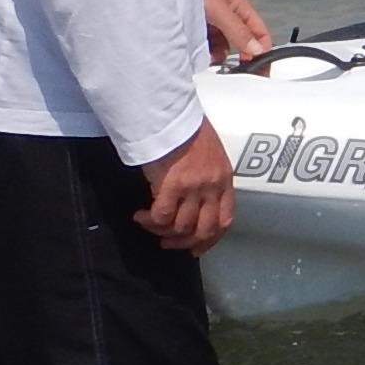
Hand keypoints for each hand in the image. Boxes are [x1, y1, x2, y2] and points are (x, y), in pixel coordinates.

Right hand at [136, 121, 236, 253]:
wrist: (172, 116)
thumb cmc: (187, 132)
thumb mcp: (209, 157)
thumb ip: (207, 181)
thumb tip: (195, 205)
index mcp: (224, 180)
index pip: (225, 221)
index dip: (209, 240)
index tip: (195, 248)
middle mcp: (213, 187)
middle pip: (204, 230)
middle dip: (184, 242)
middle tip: (167, 242)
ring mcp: (194, 188)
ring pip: (181, 227)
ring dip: (161, 232)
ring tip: (147, 223)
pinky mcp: (172, 186)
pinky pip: (161, 217)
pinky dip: (149, 222)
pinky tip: (139, 215)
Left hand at [202, 0, 269, 65]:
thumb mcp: (220, 10)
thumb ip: (238, 31)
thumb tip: (257, 49)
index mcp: (237, 4)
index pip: (258, 29)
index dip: (262, 47)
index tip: (260, 66)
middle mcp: (225, 12)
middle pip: (240, 39)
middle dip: (239, 53)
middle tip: (237, 68)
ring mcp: (209, 19)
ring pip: (221, 43)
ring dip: (218, 54)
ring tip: (211, 59)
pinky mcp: (193, 25)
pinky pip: (204, 43)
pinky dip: (204, 51)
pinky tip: (198, 54)